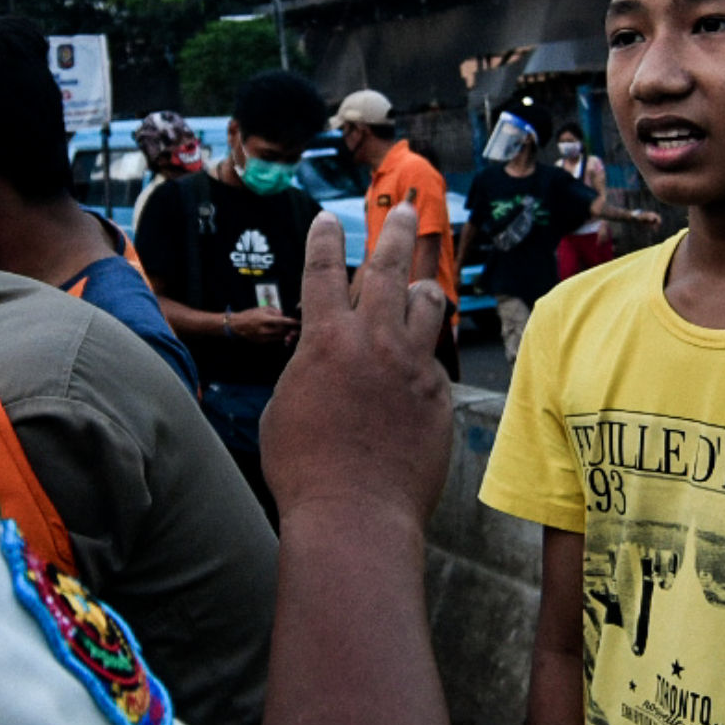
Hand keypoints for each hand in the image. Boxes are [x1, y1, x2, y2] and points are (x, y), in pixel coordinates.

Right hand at [225, 306, 298, 341]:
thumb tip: (282, 315)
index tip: (298, 322)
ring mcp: (263, 337)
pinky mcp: (262, 342)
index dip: (292, 322)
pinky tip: (279, 333)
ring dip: (285, 334)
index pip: (282, 321)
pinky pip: (274, 339)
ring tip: (289, 330)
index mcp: (265, 319)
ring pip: (280, 337)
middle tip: (295, 327)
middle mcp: (265, 330)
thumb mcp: (262, 308)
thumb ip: (274, 311)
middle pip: (283, 331)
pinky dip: (278, 336)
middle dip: (289, 329)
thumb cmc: (250, 314)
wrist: (237, 325)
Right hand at [261, 203, 449, 535]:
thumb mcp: (284, 408)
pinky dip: (424, 356)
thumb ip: (307, 371)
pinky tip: (417, 370)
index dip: (324, 239)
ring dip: (422, 289)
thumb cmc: (304, 471)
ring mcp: (412, 365)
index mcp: (325, 339)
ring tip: (421, 285)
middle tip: (405, 210)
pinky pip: (434, 359)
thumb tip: (324, 363)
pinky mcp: (440, 394)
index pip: (323, 270)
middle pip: (388, 266)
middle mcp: (373, 340)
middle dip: (395, 231)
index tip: (328, 219)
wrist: (356, 514)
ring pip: (428, 303)